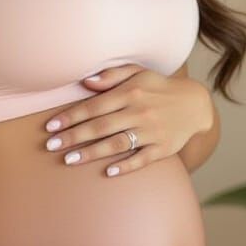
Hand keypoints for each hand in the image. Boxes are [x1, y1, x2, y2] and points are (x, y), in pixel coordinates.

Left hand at [43, 63, 213, 176]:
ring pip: (117, 144)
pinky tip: (108, 172)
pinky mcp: (163, 149)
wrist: (195, 105)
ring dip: (91, 153)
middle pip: (101, 127)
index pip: (94, 106)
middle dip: (74, 137)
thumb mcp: (138, 73)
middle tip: (51, 146)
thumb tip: (86, 82)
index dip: (71, 116)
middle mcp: (140, 112)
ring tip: (69, 160)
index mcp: (131, 92)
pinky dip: (125, 166)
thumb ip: (112, 75)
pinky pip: (141, 159)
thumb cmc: (158, 87)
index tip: (50, 126)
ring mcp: (152, 132)